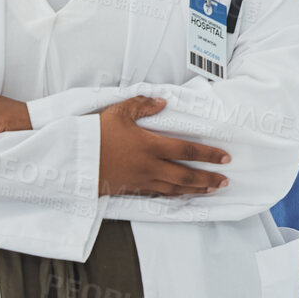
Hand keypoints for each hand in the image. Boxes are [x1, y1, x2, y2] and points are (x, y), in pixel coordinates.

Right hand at [97, 96, 230, 197]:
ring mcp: (141, 180)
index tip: (225, 157)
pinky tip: (182, 195)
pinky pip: (158, 194)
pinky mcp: (131, 189)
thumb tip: (163, 102)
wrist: (73, 158)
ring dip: (195, 190)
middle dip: (208, 178)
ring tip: (211, 189)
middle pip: (186, 175)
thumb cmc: (96, 133)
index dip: (209, 155)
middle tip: (225, 180)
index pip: (187, 151)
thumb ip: (143, 105)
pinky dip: (174, 196)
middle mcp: (150, 166)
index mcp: (151, 145)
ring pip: (174, 188)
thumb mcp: (119, 112)